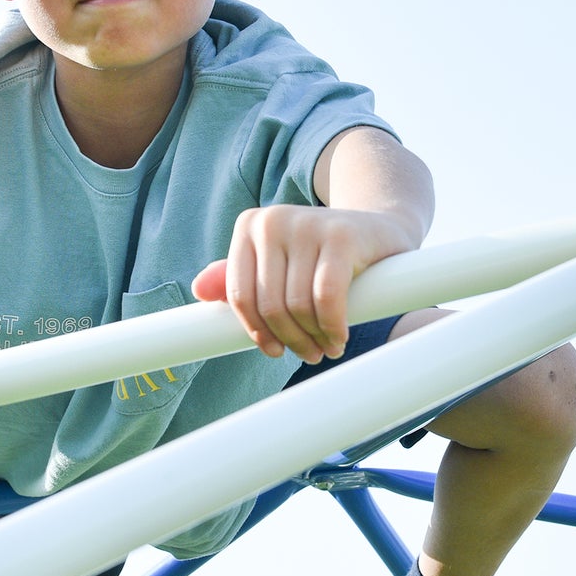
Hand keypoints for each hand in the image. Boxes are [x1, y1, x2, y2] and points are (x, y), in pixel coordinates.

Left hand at [191, 205, 416, 363]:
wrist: (377, 230)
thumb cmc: (319, 255)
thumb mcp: (278, 262)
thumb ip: (240, 276)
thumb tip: (198, 290)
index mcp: (249, 227)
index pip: (239, 294)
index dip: (255, 331)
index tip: (274, 351)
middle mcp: (273, 221)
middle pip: (269, 304)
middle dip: (289, 340)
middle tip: (309, 354)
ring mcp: (307, 224)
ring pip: (297, 305)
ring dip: (314, 338)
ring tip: (326, 348)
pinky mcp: (341, 236)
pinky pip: (326, 298)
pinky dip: (332, 327)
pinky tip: (339, 338)